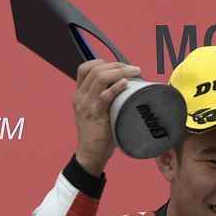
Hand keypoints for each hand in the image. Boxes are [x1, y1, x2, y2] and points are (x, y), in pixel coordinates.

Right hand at [73, 60, 141, 175]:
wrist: (90, 153)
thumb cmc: (99, 133)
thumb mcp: (97, 111)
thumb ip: (105, 98)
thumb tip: (127, 85)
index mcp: (80, 94)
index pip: (85, 68)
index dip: (103, 62)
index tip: (120, 66)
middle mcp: (80, 97)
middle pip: (95, 69)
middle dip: (117, 65)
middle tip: (134, 69)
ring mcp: (86, 105)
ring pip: (100, 78)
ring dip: (120, 72)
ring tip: (135, 73)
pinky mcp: (95, 115)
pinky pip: (105, 96)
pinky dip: (116, 87)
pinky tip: (126, 84)